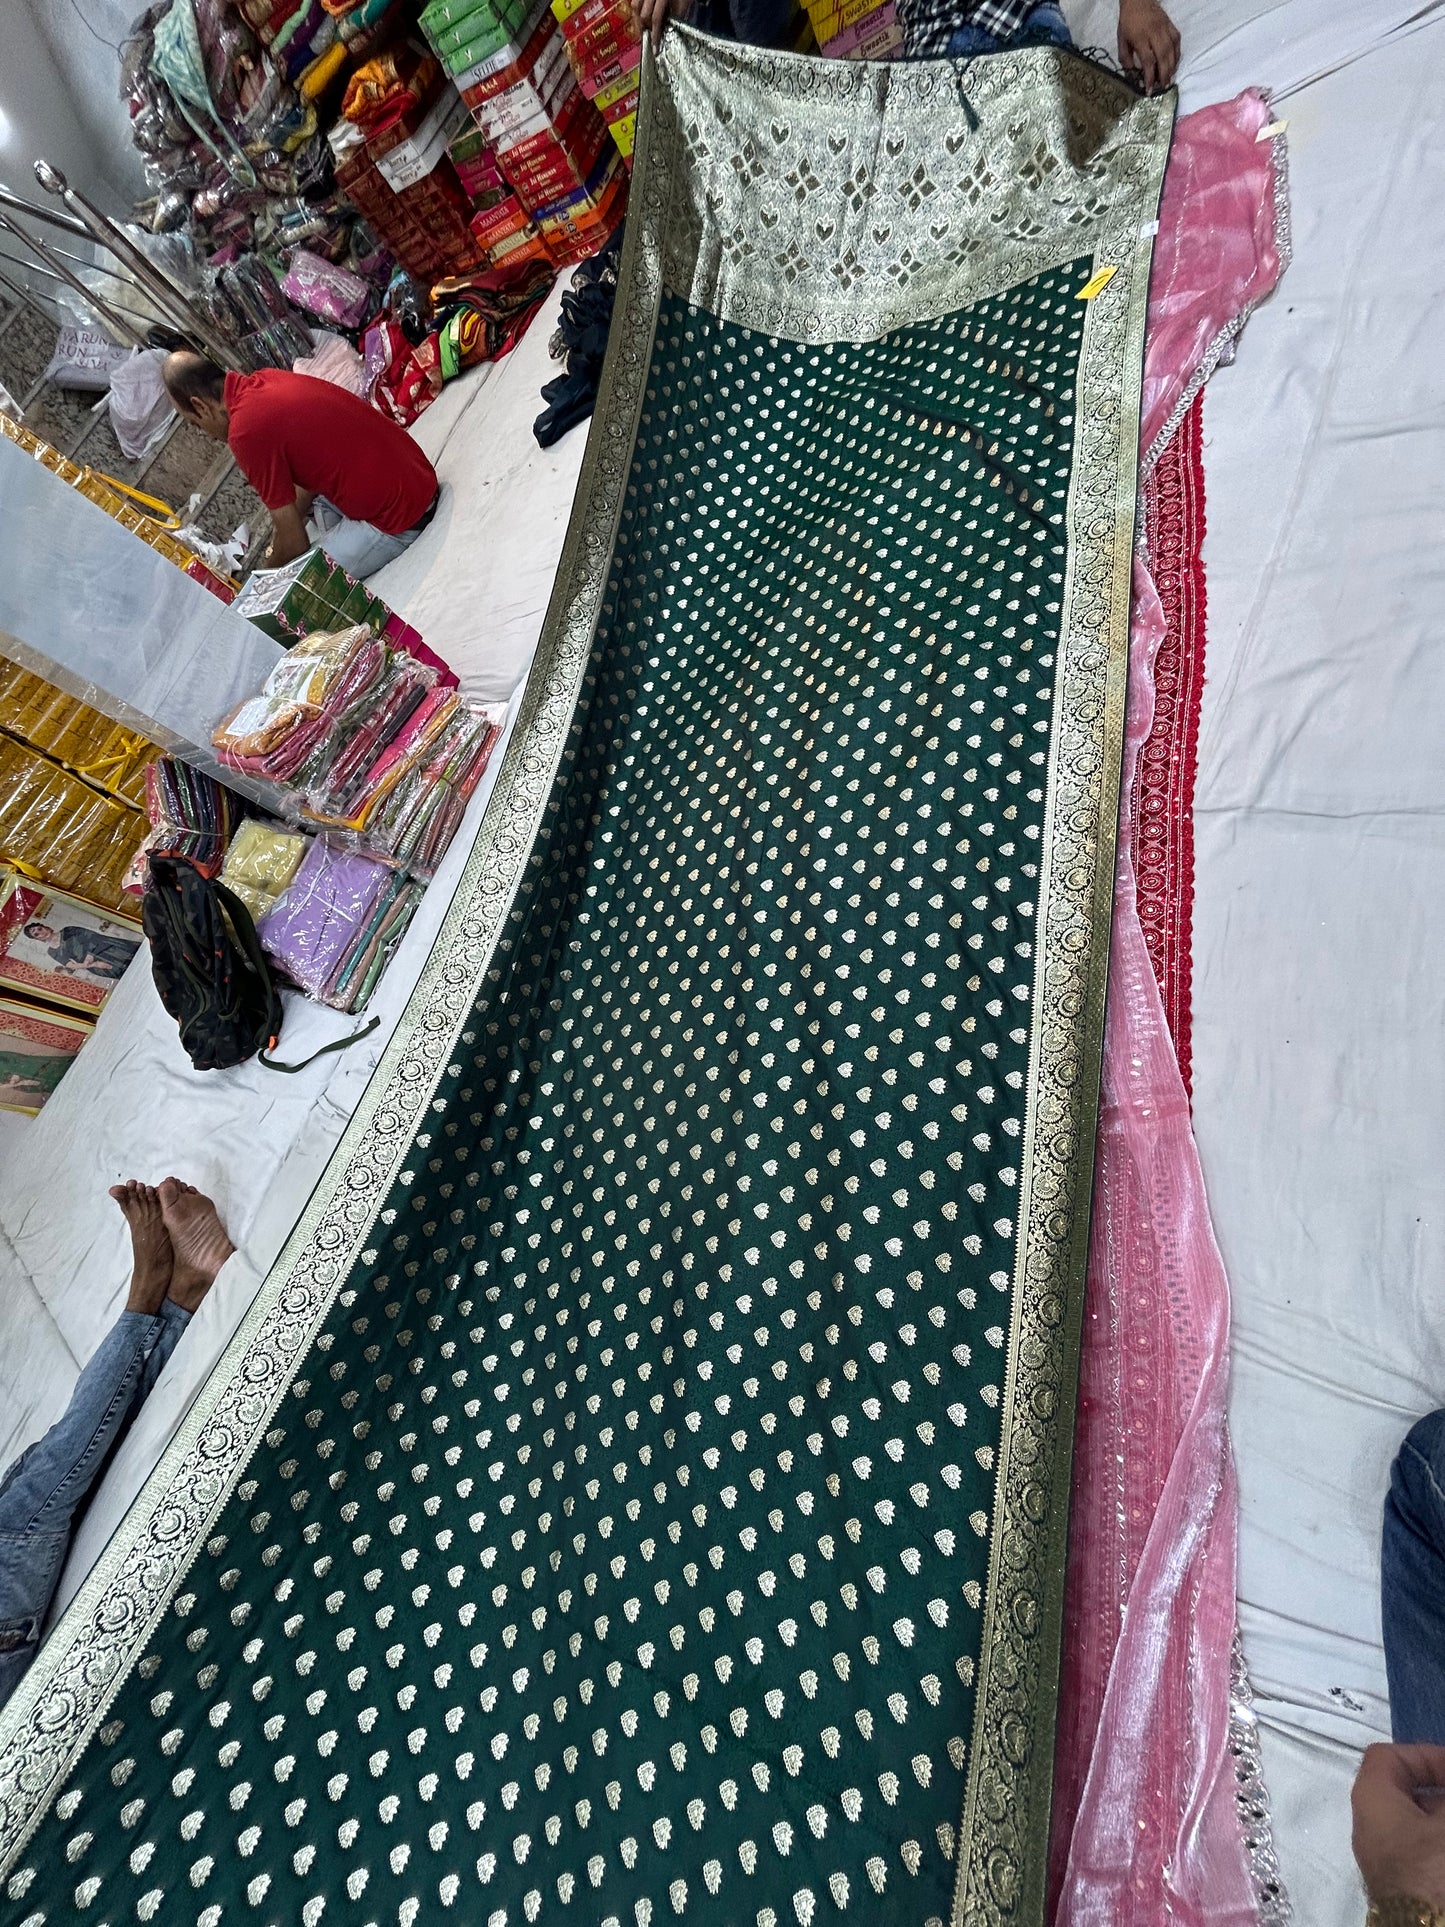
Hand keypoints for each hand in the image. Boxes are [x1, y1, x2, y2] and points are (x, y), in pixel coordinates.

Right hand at [633, 0, 680, 48]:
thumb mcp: (684, 3)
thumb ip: (679, 14)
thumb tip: (672, 31)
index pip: (656, 18)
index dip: (655, 34)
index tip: (655, 47)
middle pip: (643, 14)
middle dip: (645, 29)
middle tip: (649, 37)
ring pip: (635, 6)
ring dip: (638, 20)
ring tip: (643, 28)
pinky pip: (634, 0)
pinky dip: (636, 9)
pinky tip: (640, 16)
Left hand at [1117, 0, 1179, 92]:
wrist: (1138, 0)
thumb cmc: (1128, 21)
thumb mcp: (1122, 40)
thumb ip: (1125, 58)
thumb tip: (1131, 74)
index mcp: (1141, 38)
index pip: (1148, 61)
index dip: (1149, 77)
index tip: (1149, 90)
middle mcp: (1155, 34)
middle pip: (1163, 58)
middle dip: (1164, 75)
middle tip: (1163, 87)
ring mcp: (1165, 29)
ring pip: (1172, 51)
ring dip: (1172, 67)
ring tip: (1169, 80)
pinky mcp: (1171, 26)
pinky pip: (1177, 42)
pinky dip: (1177, 55)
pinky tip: (1174, 64)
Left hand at [1352, 1744, 1444, 1908]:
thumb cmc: (1432, 1868)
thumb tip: (1444, 1799)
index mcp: (1372, 1799)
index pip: (1388, 1757)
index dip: (1425, 1754)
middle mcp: (1372, 1826)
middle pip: (1405, 1791)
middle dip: (1440, 1789)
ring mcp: (1387, 1858)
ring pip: (1418, 1824)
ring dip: (1440, 1815)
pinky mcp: (1405, 1883)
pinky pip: (1423, 1851)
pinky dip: (1439, 1842)